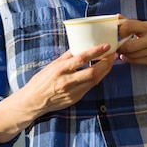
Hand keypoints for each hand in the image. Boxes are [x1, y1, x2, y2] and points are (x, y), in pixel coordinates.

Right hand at [0, 43, 115, 142]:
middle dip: (106, 63)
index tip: (106, 46)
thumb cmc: (41, 81)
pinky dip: (97, 79)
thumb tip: (80, 44)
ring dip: (105, 71)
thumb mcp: (52, 65)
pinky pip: (89, 88)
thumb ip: (67, 56)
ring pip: (94, 81)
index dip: (96, 52)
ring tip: (110, 62)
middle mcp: (67, 81)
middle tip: (113, 54)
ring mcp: (72, 92)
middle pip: (92, 72)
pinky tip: (101, 72)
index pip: (81, 58)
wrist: (33, 101)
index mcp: (60, 69)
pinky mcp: (75, 99)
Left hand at [116, 19, 146, 68]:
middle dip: (121, 47)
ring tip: (123, 51)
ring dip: (124, 54)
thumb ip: (132, 23)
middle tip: (119, 46)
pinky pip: (136, 61)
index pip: (129, 26)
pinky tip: (127, 57)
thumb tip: (118, 16)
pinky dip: (129, 60)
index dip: (121, 31)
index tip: (121, 34)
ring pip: (132, 55)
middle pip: (129, 45)